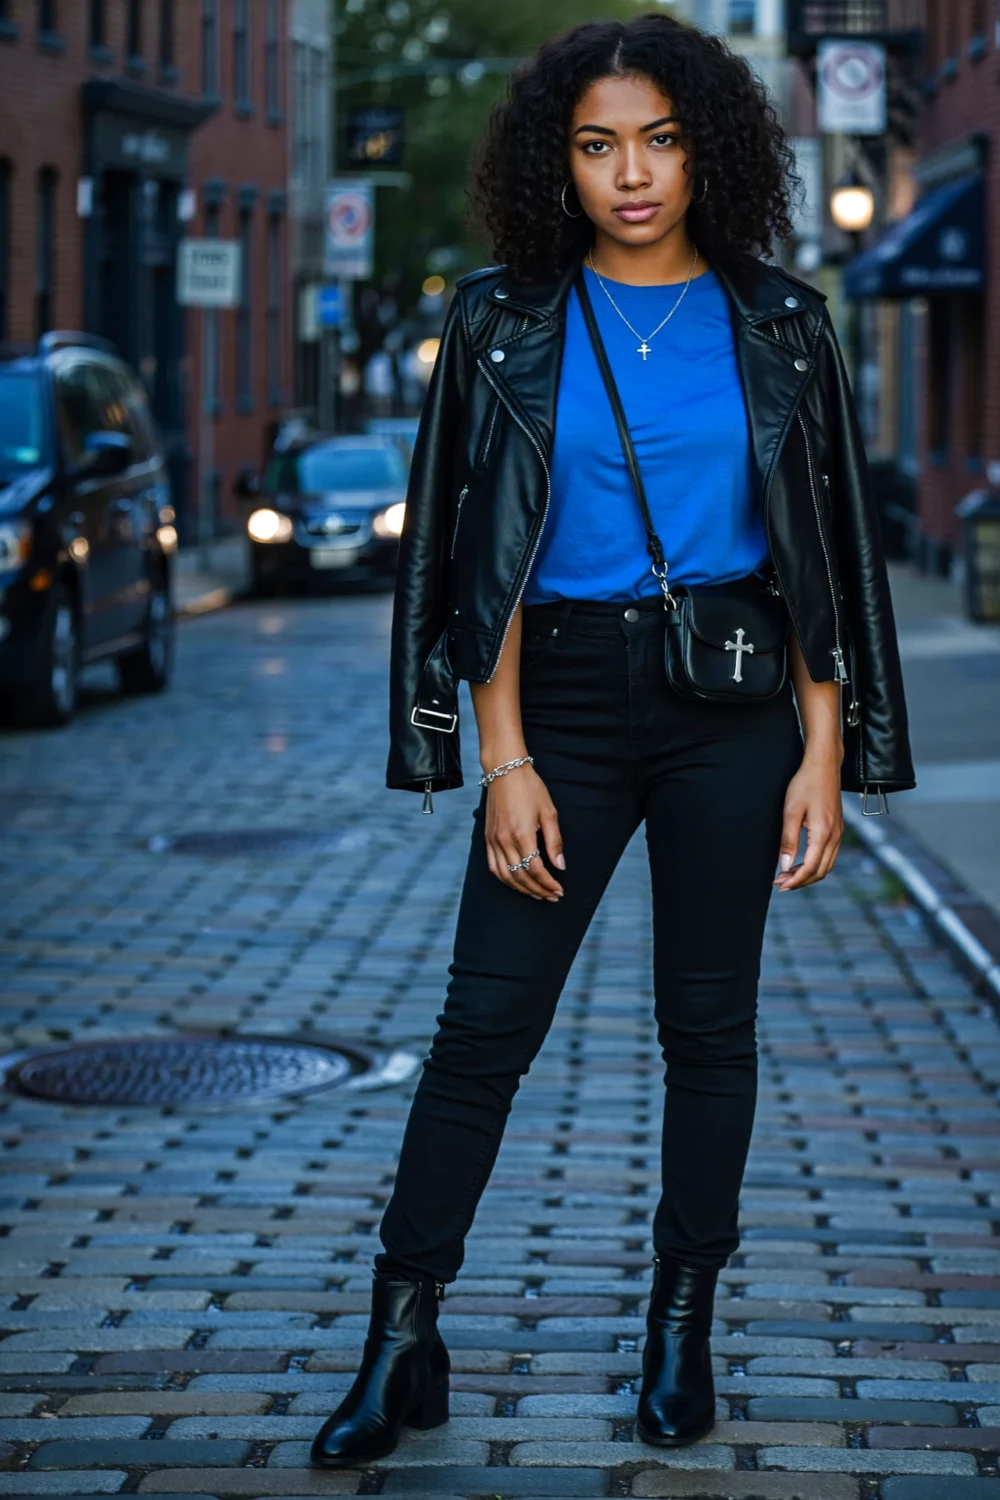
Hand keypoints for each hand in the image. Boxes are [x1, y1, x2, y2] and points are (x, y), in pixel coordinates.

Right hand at [484, 765, 564, 900]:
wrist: (504, 770)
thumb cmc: (529, 787)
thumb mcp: (549, 812)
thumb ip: (554, 841)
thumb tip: (560, 865)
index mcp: (522, 834)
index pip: (535, 869)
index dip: (548, 884)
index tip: (559, 890)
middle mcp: (504, 840)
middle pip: (521, 876)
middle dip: (538, 890)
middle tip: (552, 896)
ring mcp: (493, 840)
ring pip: (506, 876)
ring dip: (522, 889)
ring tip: (537, 894)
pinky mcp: (487, 838)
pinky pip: (493, 867)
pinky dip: (505, 880)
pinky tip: (516, 883)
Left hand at [773, 752, 842, 891]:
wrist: (824, 765)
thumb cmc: (805, 784)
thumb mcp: (791, 811)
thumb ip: (788, 840)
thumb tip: (785, 866)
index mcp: (823, 833)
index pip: (811, 868)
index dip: (795, 880)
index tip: (779, 885)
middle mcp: (835, 836)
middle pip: (821, 871)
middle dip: (800, 881)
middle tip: (780, 883)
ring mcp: (838, 833)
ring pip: (827, 865)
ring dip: (808, 874)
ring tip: (788, 875)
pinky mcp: (837, 829)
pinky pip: (829, 856)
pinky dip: (816, 865)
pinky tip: (801, 862)